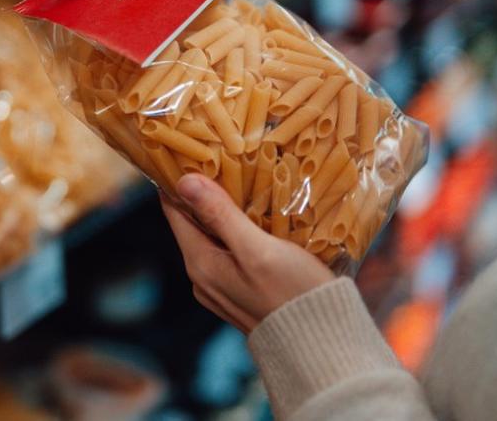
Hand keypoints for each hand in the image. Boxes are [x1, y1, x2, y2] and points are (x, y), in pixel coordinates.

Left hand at [162, 174, 334, 333]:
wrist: (321, 344)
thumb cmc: (292, 293)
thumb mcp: (257, 248)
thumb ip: (221, 215)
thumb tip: (184, 181)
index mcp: (200, 263)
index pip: (174, 212)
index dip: (177, 182)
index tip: (187, 151)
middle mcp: (203, 277)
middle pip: (193, 224)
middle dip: (202, 193)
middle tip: (217, 157)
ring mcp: (220, 288)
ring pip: (213, 238)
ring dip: (222, 212)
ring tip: (239, 180)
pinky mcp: (241, 293)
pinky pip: (230, 253)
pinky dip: (237, 231)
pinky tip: (257, 217)